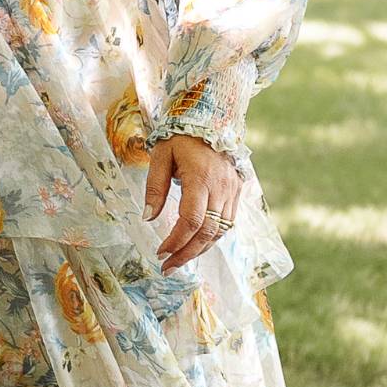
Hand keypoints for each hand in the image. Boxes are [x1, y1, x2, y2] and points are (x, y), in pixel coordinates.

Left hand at [144, 135, 240, 270]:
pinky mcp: (238, 192)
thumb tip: (148, 218)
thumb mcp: (160, 156)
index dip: (176, 241)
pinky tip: (196, 244)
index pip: (192, 220)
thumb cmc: (181, 137)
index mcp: (201, 178)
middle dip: (186, 253)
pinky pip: (227, 223)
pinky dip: (212, 238)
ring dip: (199, 250)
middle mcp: (221, 188)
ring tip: (179, 260)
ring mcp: (233, 191)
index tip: (160, 252)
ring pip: (220, 232)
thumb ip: (155, 187)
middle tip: (168, 267)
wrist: (213, 119)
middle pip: (207, 232)